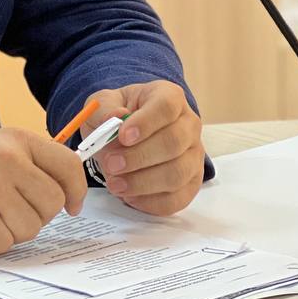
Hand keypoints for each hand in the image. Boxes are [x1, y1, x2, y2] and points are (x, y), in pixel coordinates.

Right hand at [0, 127, 86, 254]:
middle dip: (36, 214)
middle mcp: (7, 159)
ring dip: (11, 230)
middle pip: (52, 203)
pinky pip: (5, 243)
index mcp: (15, 139)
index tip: (71, 205)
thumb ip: (28, 160)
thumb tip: (67, 187)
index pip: (67, 164)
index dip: (76, 190)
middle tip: (9, 209)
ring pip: (31, 228)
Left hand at [81, 80, 203, 215]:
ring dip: (143, 182)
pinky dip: (151, 202)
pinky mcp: (191, 183)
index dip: (146, 123)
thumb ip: (104, 110)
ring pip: (177, 173)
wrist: (127, 133)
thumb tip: (115, 119)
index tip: (122, 136)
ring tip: (115, 183)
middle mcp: (189, 124)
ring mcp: (194, 155)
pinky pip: (178, 198)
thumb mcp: (103, 103)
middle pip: (174, 142)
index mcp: (169, 96)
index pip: (166, 106)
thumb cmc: (118, 114)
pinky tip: (129, 197)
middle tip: (110, 164)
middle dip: (139, 157)